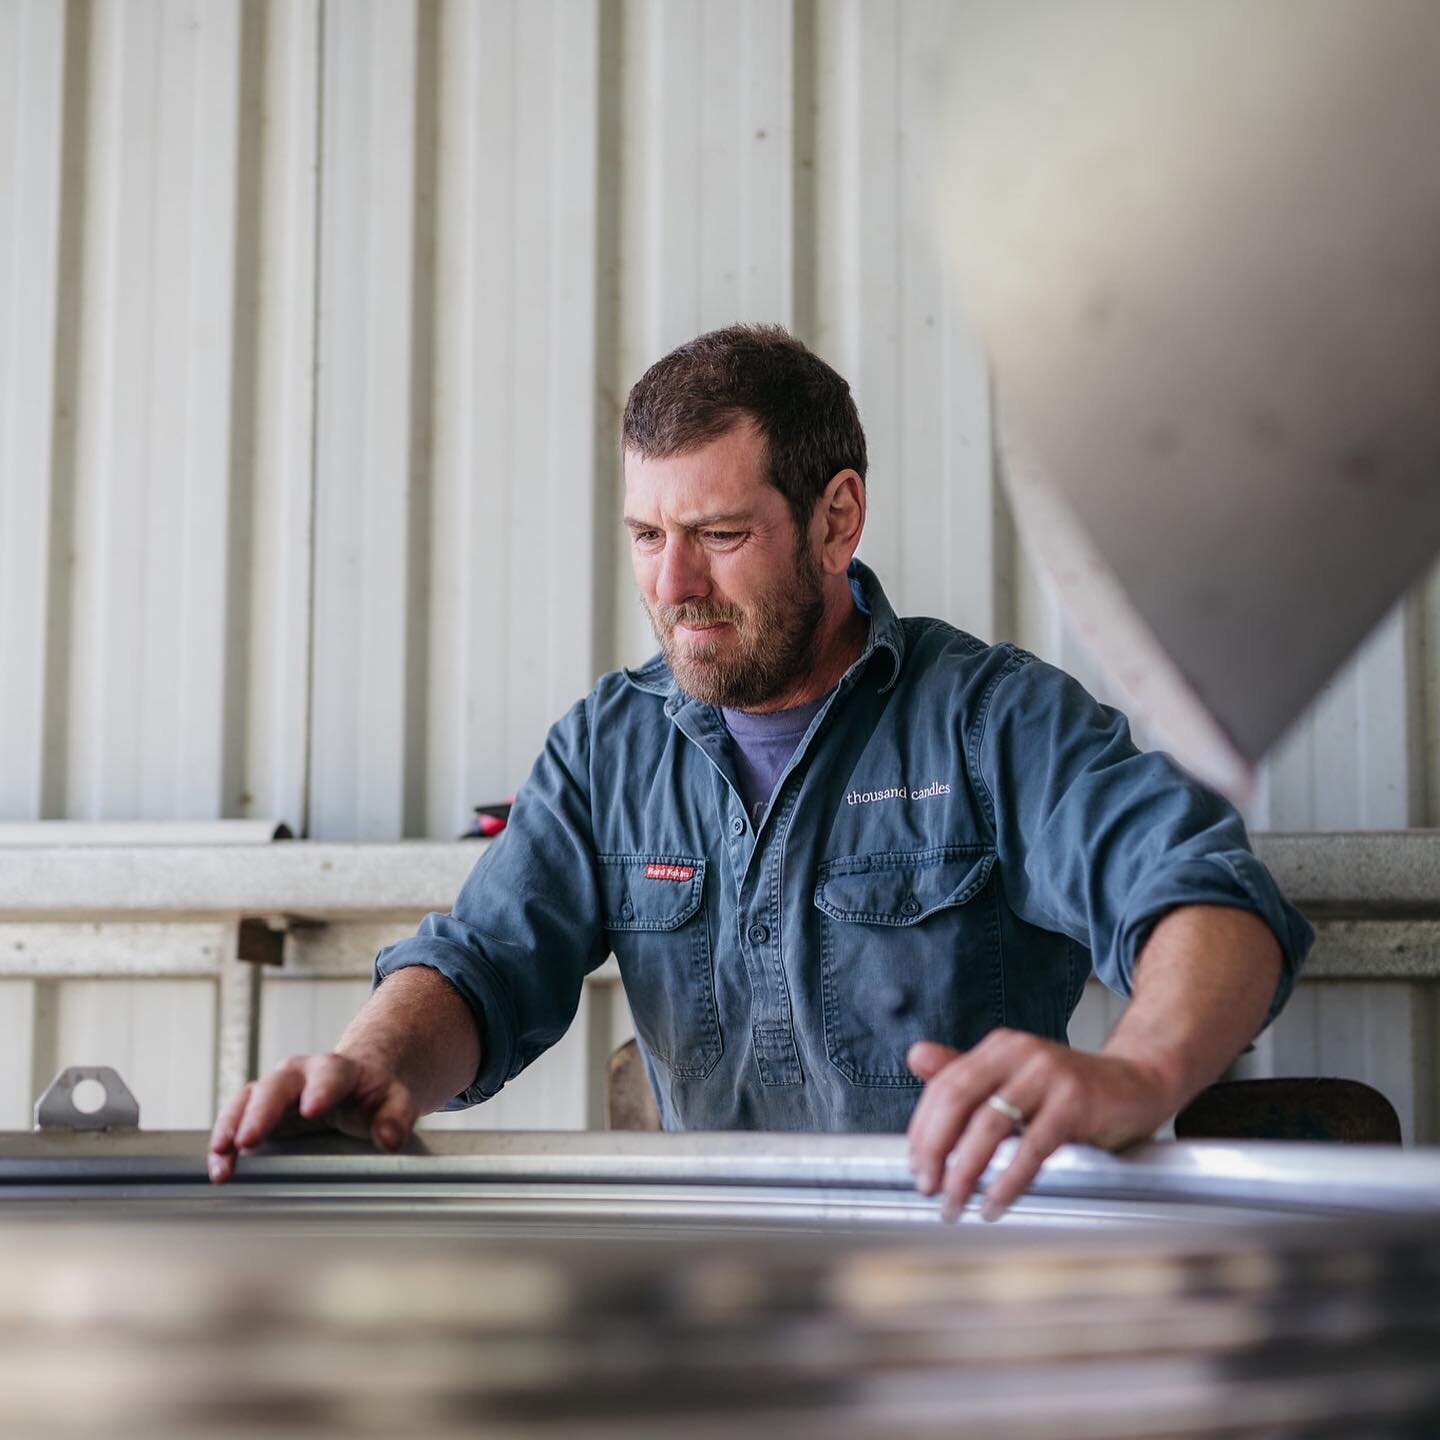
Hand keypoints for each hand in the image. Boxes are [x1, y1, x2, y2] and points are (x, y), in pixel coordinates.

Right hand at [207, 1052, 418, 1183]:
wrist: (356, 1086)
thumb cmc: (374, 1096)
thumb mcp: (395, 1102)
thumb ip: (396, 1117)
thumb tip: (388, 1138)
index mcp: (337, 1069)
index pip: (329, 1075)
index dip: (320, 1089)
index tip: (311, 1109)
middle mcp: (299, 1074)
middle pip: (276, 1085)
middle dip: (261, 1112)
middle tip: (248, 1139)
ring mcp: (274, 1090)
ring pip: (246, 1100)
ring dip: (231, 1129)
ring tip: (223, 1158)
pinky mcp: (257, 1110)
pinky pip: (235, 1120)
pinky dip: (224, 1142)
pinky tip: (220, 1167)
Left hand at [905, 1028, 1171, 1222]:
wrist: (1139, 1085)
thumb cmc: (1072, 1092)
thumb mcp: (1016, 1082)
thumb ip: (967, 1075)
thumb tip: (914, 1055)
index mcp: (998, 1047)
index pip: (944, 1086)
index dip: (924, 1129)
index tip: (915, 1167)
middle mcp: (1019, 1051)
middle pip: (958, 1100)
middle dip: (936, 1149)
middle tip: (927, 1189)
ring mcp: (1048, 1072)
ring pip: (990, 1124)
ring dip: (966, 1171)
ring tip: (955, 1204)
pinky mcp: (1076, 1099)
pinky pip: (1033, 1146)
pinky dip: (1008, 1180)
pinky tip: (994, 1204)